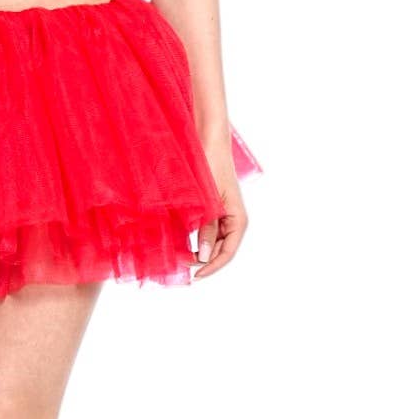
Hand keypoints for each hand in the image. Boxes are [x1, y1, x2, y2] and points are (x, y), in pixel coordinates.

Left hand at [190, 154, 247, 280]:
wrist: (208, 142)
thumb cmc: (210, 167)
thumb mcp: (208, 201)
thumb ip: (206, 228)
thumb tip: (203, 256)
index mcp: (238, 220)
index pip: (227, 254)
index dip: (211, 268)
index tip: (194, 276)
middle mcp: (234, 220)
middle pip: (219, 251)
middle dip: (201, 260)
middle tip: (178, 263)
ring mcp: (224, 215)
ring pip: (211, 242)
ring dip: (197, 250)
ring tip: (178, 254)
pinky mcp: (213, 209)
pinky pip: (206, 230)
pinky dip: (194, 238)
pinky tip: (180, 240)